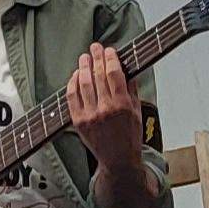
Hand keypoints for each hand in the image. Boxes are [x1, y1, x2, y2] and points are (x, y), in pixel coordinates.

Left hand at [67, 44, 144, 165]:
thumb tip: (126, 68)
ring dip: (83, 67)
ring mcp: (89, 115)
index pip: (114, 74)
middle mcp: (104, 109)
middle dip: (96, 58)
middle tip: (95, 47)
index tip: (109, 50)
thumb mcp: (137, 112)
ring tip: (84, 58)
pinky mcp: (77, 121)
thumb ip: (131, 89)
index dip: (110, 58)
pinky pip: (71, 97)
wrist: (118, 160)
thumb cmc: (130, 136)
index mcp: (122, 106)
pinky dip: (72, 83)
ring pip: (83, 84)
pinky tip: (76, 75)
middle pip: (97, 76)